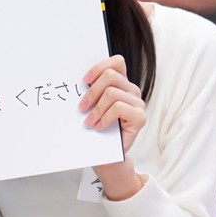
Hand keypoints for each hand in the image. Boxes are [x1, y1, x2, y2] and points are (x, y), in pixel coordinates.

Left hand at [80, 54, 146, 170]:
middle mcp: (132, 90)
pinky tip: (100, 126)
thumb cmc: (99, 128)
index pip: (117, 62)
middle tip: (82, 107)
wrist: (108, 154)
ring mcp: (138, 103)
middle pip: (110, 76)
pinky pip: (118, 108)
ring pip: (112, 93)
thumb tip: (75, 84)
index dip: (99, 68)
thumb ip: (91, 92)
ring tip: (89, 122)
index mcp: (122, 83)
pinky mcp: (140, 116)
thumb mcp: (93, 106)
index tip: (84, 81)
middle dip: (92, 92)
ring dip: (96, 109)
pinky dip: (105, 117)